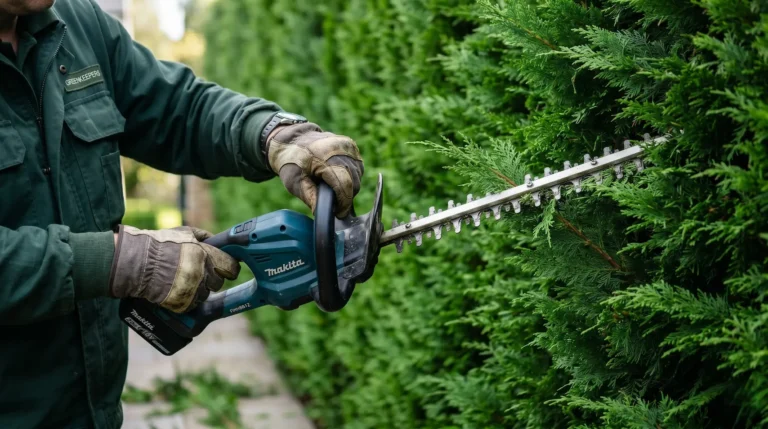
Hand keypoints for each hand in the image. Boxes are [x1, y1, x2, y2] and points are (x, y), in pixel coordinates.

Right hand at [109, 225, 240, 312]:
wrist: (134, 263)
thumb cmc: (159, 245)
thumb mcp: (183, 233)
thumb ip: (204, 236)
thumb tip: (218, 240)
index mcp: (205, 254)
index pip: (231, 267)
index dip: (229, 267)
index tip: (226, 268)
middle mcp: (201, 273)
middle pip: (218, 282)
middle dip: (211, 278)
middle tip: (198, 273)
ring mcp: (192, 290)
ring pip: (206, 294)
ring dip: (199, 289)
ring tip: (183, 280)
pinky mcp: (182, 303)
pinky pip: (193, 304)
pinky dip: (188, 299)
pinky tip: (177, 289)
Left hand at [265, 122, 363, 217]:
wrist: (294, 139)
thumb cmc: (292, 161)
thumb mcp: (294, 182)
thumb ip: (309, 197)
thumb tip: (321, 213)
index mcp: (324, 158)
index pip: (344, 184)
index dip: (344, 203)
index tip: (339, 213)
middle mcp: (340, 149)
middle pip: (354, 182)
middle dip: (346, 196)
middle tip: (334, 203)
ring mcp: (348, 146)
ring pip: (358, 176)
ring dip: (350, 186)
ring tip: (335, 190)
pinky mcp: (351, 146)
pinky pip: (358, 167)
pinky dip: (351, 176)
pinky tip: (339, 178)